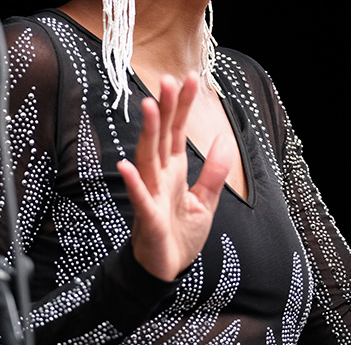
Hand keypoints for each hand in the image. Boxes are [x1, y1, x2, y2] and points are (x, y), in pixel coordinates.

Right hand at [117, 73, 233, 280]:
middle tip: (168, 80)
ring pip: (148, 158)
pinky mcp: (148, 219)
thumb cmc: (180, 235)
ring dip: (148, 133)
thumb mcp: (206, 201)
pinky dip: (134, 182)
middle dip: (166, 108)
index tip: (191, 78)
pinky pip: (140, 198)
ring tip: (149, 106)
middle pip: (162, 136)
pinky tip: (126, 164)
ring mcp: (151, 195)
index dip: (184, 106)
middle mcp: (160, 177)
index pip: (179, 131)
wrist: (166, 271)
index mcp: (174, 171)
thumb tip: (224, 138)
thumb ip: (214, 171)